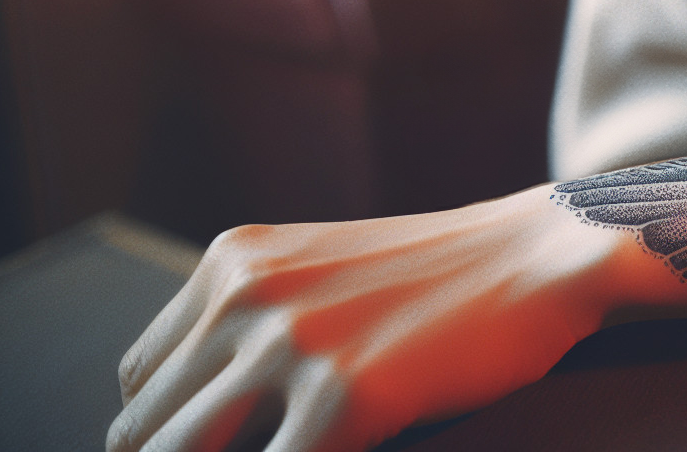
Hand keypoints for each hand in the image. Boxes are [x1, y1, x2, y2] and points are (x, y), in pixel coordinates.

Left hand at [109, 186, 621, 451]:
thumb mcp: (324, 272)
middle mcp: (245, 294)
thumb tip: (197, 423)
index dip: (171, 431)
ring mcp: (290, 345)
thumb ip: (256, 323)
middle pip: (144, 432)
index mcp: (234, 261)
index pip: (140, 380)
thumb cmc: (449, 280)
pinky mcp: (344, 398)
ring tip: (302, 451)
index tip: (225, 445)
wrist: (546, 255)